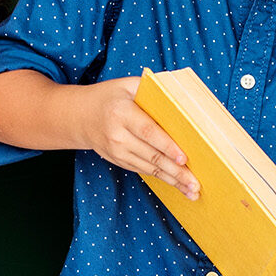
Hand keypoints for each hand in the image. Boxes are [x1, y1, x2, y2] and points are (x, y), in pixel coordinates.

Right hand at [78, 79, 196, 197]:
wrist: (80, 116)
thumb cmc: (110, 96)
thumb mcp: (127, 85)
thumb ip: (151, 89)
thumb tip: (181, 97)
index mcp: (121, 113)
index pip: (147, 131)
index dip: (166, 146)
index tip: (183, 158)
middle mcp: (117, 135)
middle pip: (151, 155)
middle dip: (175, 171)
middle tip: (195, 183)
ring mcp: (117, 151)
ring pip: (149, 168)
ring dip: (172, 180)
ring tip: (192, 191)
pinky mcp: (119, 160)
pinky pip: (143, 170)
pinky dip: (162, 179)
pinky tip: (177, 185)